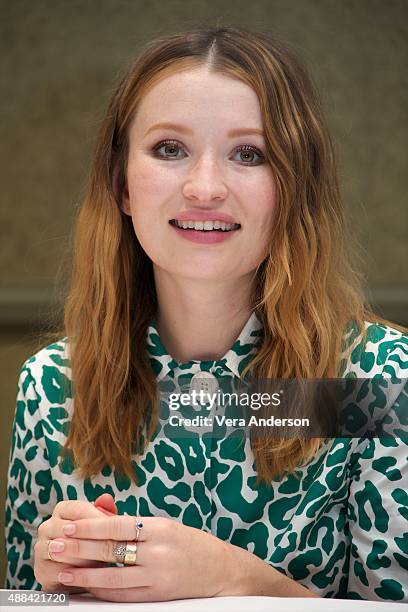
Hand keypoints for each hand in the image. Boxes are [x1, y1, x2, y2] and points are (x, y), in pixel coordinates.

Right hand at [34, 495, 116, 591]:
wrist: (79, 575)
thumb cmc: (93, 544)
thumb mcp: (101, 527)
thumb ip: (104, 512)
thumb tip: (106, 498)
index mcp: (62, 510)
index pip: (77, 508)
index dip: (96, 517)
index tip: (114, 525)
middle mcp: (47, 526)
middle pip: (69, 529)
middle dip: (93, 538)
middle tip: (112, 545)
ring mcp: (41, 548)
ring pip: (64, 550)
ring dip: (85, 556)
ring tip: (103, 560)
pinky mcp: (41, 570)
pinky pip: (60, 571)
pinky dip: (76, 574)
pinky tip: (90, 574)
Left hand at [47, 515, 240, 601]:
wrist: (220, 570)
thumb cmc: (189, 544)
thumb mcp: (165, 526)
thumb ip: (135, 526)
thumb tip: (100, 521)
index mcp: (159, 528)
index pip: (118, 526)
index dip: (90, 526)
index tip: (68, 525)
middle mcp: (158, 550)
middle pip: (111, 550)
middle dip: (79, 548)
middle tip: (55, 545)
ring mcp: (158, 575)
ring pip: (113, 576)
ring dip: (84, 574)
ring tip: (62, 571)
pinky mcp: (158, 594)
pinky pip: (124, 594)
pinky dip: (103, 591)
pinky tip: (87, 587)